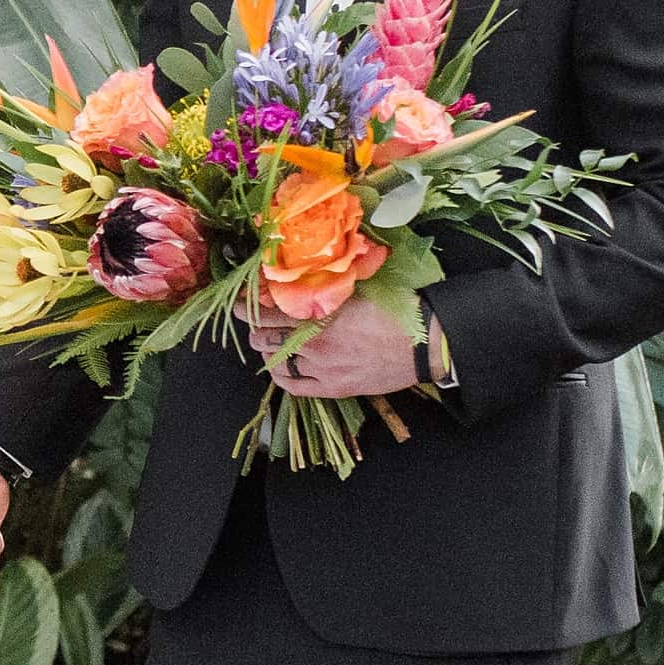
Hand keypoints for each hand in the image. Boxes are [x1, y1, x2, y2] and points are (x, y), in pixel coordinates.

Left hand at [251, 300, 416, 401]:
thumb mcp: (358, 287)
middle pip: (264, 336)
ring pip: (275, 359)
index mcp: (320, 311)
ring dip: (267, 348)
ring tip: (267, 340)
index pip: (266, 309)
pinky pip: (293, 385)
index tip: (238, 300)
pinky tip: (278, 367)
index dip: (246, 305)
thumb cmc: (397, 309)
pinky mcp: (333, 388)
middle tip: (255, 319)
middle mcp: (314, 340)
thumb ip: (327, 286)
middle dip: (255, 327)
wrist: (425, 343)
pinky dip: (280, 375)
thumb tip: (302, 277)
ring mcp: (322, 367)